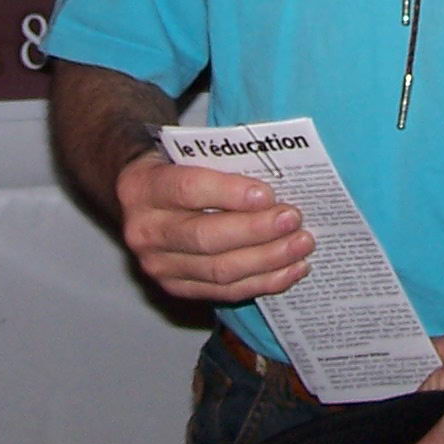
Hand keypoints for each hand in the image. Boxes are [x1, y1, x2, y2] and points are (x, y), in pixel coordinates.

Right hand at [114, 153, 313, 303]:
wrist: (142, 198)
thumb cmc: (176, 168)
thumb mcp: (185, 152)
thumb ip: (221, 162)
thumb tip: (277, 176)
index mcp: (143, 187)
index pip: (187, 190)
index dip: (229, 193)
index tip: (268, 194)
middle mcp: (145, 231)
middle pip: (206, 237)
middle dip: (257, 230)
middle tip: (294, 219)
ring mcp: (158, 265)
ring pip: (219, 270)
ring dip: (268, 259)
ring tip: (301, 245)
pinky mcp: (176, 288)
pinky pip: (225, 291)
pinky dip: (263, 282)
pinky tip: (292, 270)